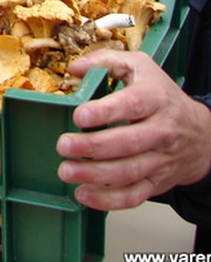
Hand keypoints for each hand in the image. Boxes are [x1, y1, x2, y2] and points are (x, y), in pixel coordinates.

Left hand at [56, 50, 210, 211]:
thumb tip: (75, 68)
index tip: (79, 116)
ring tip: (66, 171)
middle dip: (93, 147)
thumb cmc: (161, 95)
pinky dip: (109, 200)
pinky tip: (84, 194)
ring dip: (95, 175)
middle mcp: (161, 131)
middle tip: (64, 145)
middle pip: (128, 143)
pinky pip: (134, 196)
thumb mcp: (139, 66)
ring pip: (129, 172)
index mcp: (155, 98)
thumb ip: (105, 61)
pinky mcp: (156, 182)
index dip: (105, 112)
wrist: (201, 132)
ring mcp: (160, 160)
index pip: (132, 105)